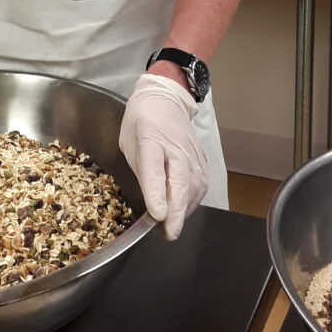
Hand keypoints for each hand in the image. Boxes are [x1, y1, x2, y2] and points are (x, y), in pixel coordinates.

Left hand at [119, 73, 207, 240]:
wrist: (165, 98)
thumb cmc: (141, 121)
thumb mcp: (129, 142)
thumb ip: (141, 169)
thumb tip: (152, 200)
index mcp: (151, 138)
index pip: (154, 168)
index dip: (156, 193)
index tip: (157, 215)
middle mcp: (176, 146)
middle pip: (181, 183)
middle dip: (176, 212)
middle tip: (168, 233)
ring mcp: (192, 152)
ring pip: (195, 188)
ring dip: (184, 210)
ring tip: (172, 226)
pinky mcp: (203, 158)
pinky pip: (201, 185)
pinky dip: (192, 201)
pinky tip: (183, 210)